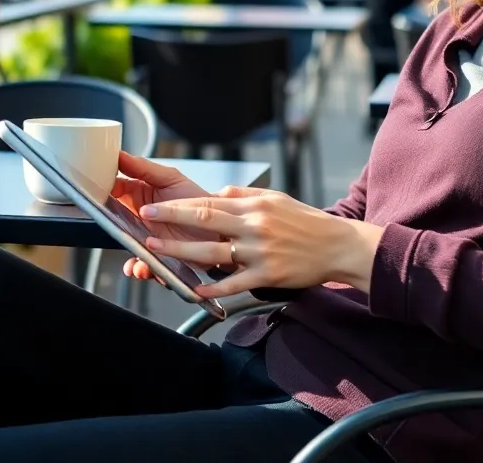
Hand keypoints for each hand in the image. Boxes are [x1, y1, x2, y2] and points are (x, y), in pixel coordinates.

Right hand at [112, 154, 222, 284]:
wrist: (220, 227)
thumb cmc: (196, 200)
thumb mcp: (171, 179)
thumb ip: (144, 168)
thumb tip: (120, 155)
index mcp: (140, 195)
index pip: (114, 190)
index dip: (103, 191)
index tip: (97, 191)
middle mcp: (139, 218)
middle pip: (114, 221)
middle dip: (109, 224)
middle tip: (110, 224)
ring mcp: (146, 239)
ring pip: (126, 247)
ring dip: (128, 253)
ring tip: (135, 257)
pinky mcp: (157, 258)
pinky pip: (142, 266)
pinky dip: (140, 269)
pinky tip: (144, 267)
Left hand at [138, 187, 384, 298]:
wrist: (338, 245)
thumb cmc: (306, 222)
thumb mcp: (276, 199)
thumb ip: (244, 196)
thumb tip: (217, 194)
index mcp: (254, 206)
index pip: (209, 203)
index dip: (178, 205)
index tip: (155, 207)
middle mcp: (254, 226)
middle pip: (205, 221)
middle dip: (171, 220)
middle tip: (145, 220)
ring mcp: (260, 251)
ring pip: (212, 253)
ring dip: (180, 252)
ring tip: (155, 251)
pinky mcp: (268, 274)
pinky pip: (234, 283)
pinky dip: (213, 287)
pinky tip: (194, 288)